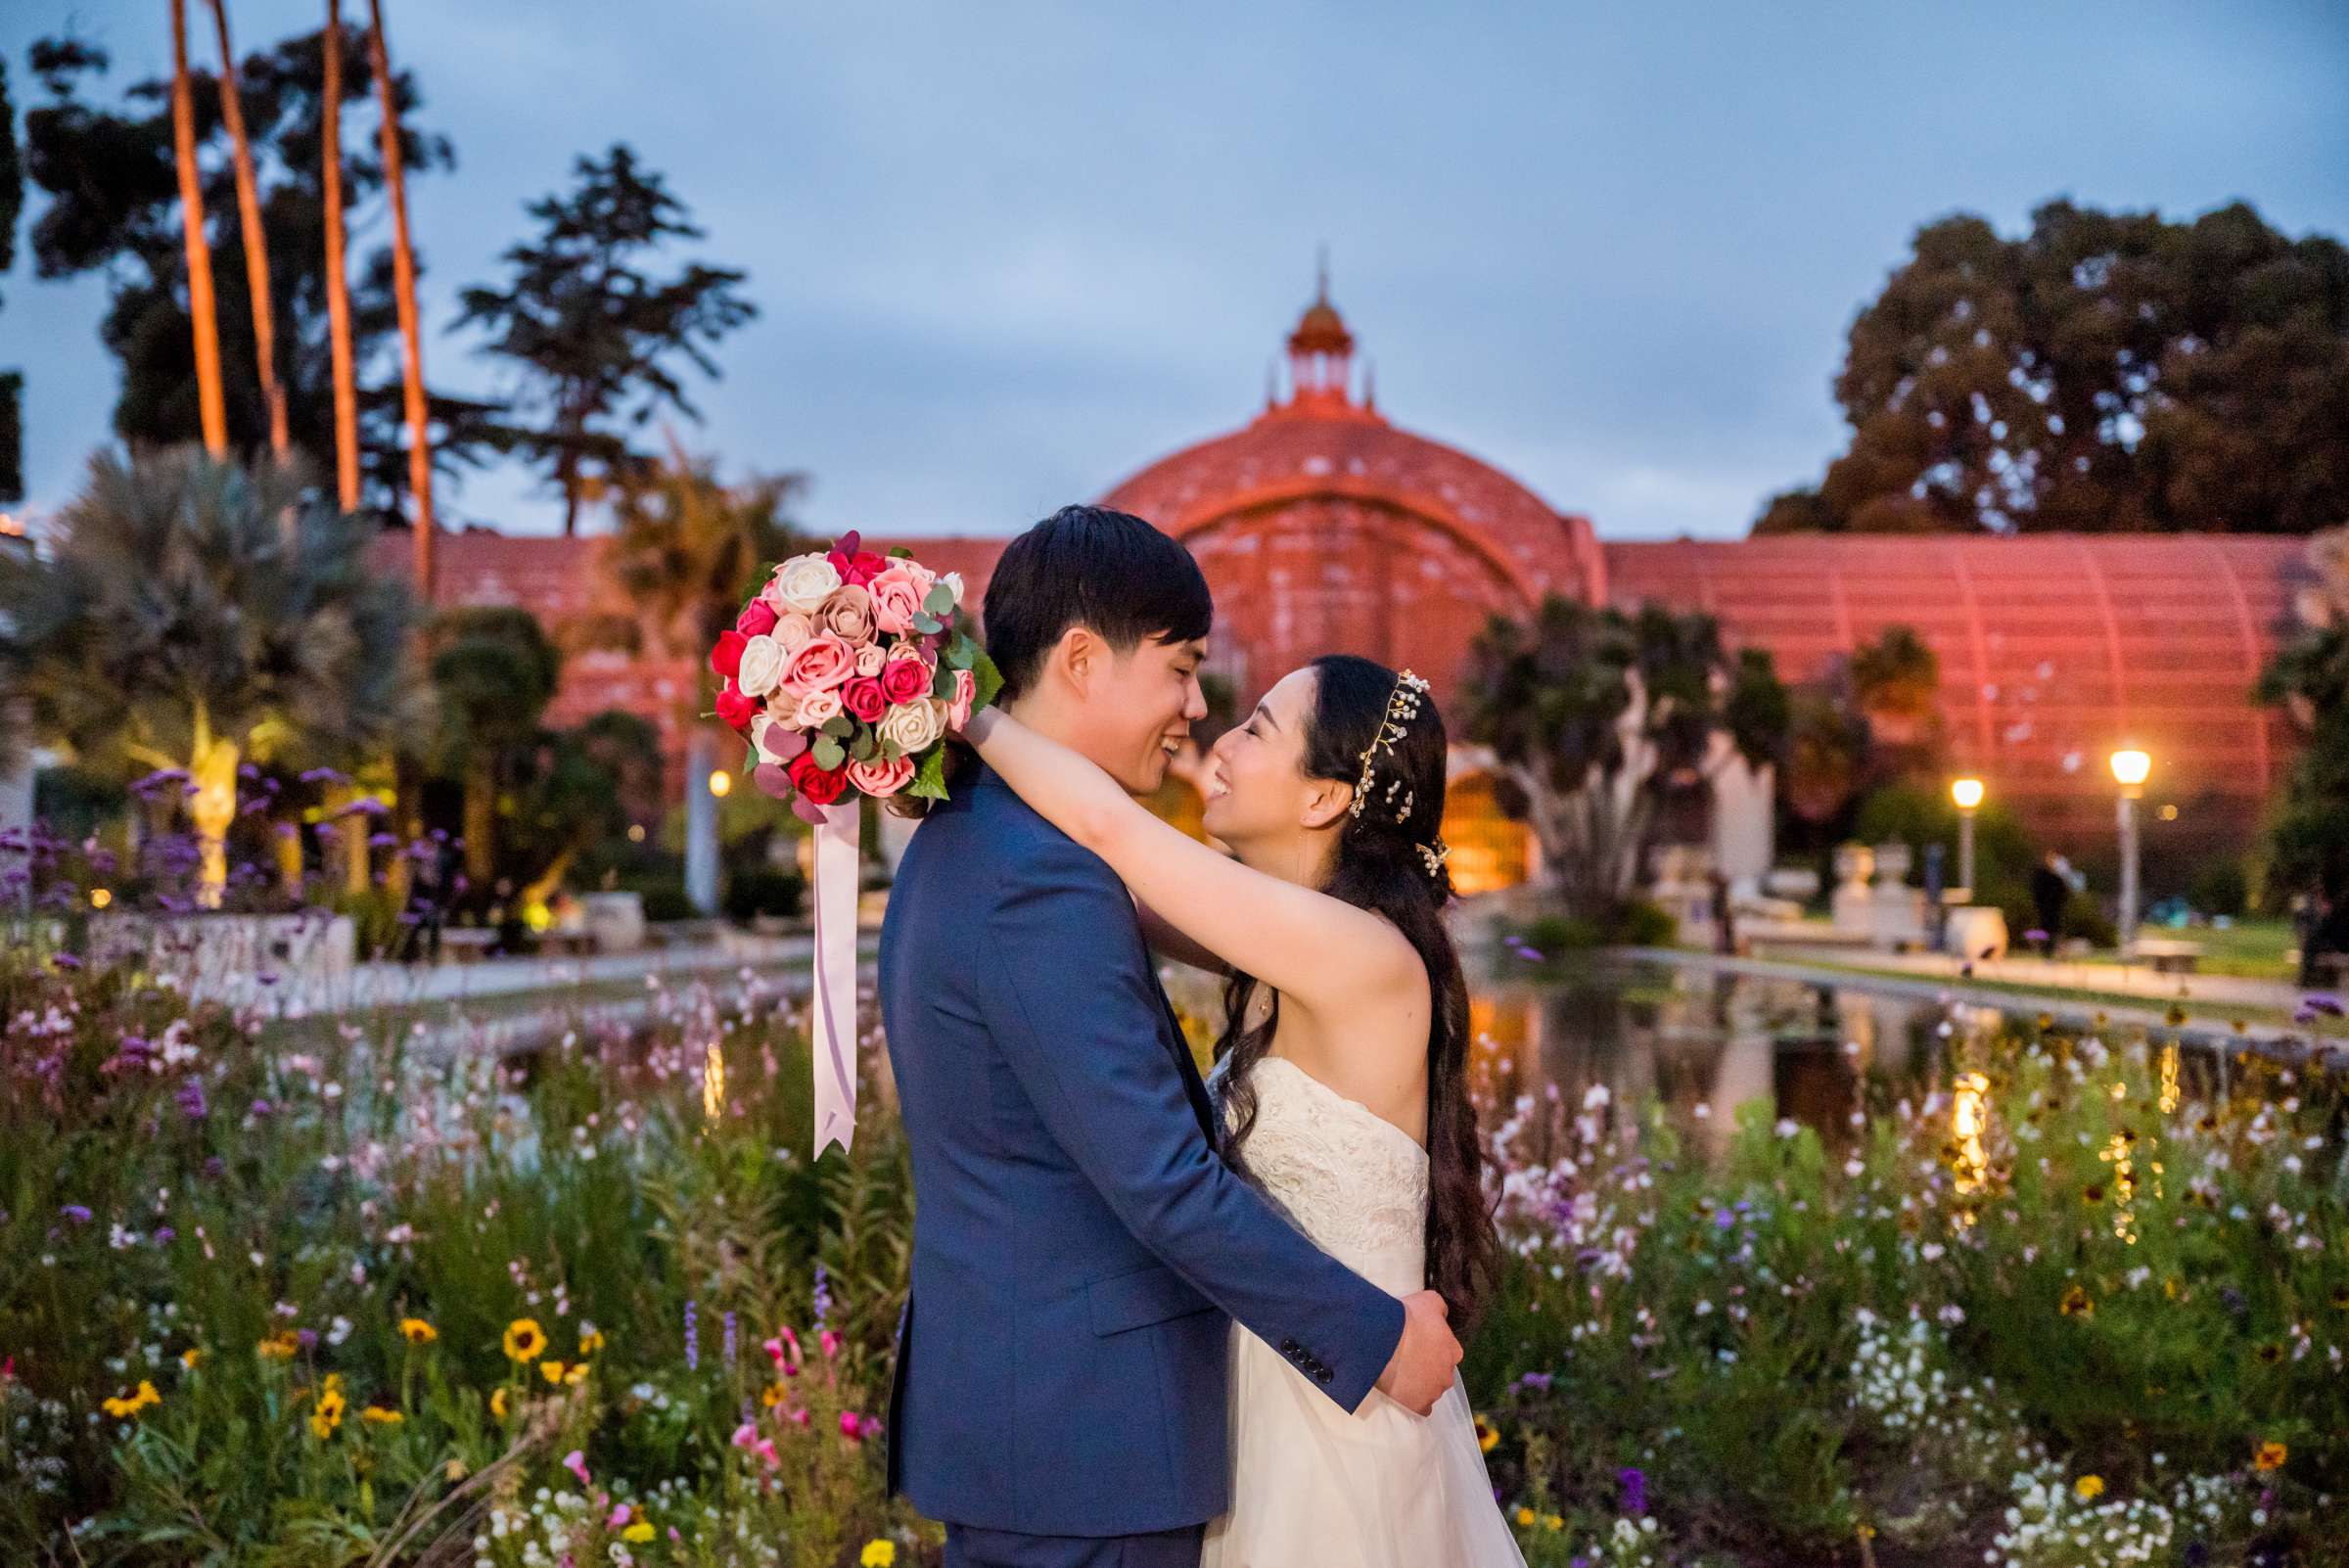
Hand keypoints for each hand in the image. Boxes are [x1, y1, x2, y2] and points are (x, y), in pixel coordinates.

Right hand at [1373, 1289, 1460, 1415]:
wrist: (1384, 1341)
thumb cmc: (1407, 1319)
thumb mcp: (1428, 1300)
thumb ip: (1439, 1308)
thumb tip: (1442, 1314)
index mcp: (1453, 1350)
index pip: (1447, 1350)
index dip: (1430, 1346)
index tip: (1415, 1342)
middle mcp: (1448, 1375)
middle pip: (1438, 1372)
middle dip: (1425, 1367)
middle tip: (1404, 1357)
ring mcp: (1434, 1393)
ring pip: (1429, 1390)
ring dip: (1417, 1384)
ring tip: (1396, 1372)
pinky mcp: (1419, 1407)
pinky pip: (1418, 1407)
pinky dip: (1411, 1401)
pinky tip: (1400, 1392)